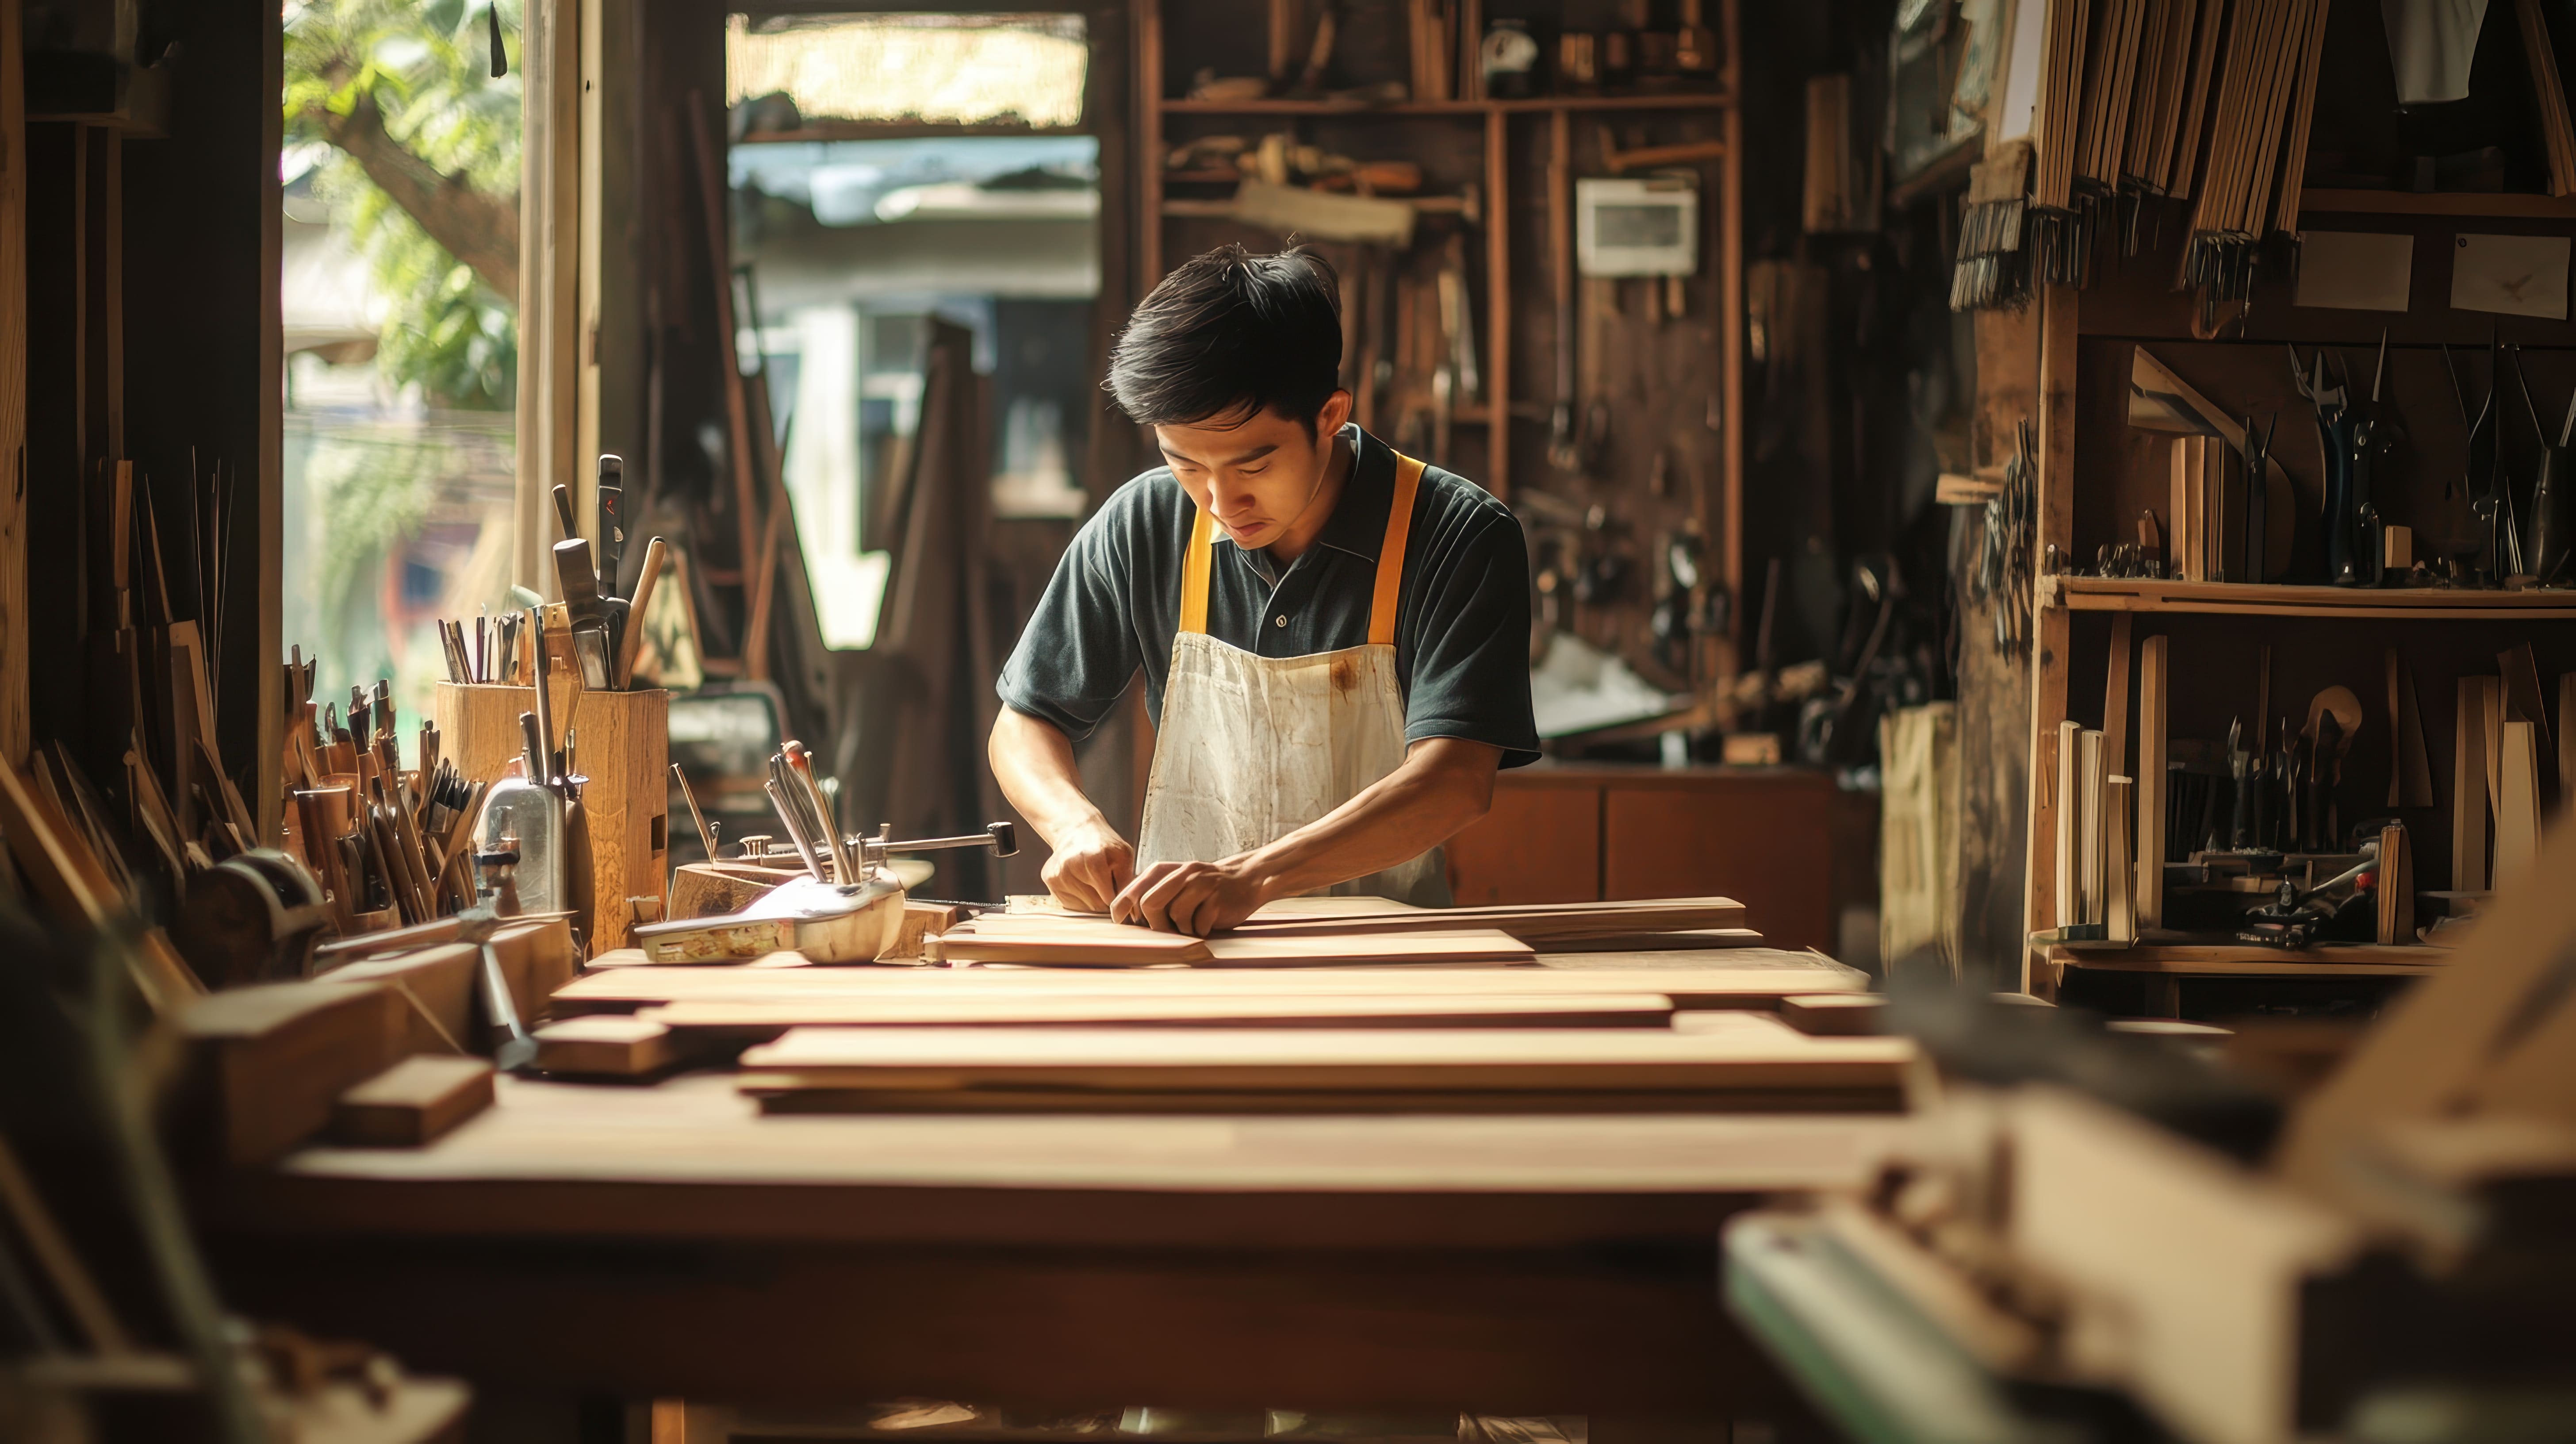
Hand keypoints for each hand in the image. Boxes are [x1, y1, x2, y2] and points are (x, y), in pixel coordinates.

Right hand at [1040, 822, 1134, 912]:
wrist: (1077, 830)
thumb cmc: (1104, 844)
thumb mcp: (1124, 857)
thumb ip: (1128, 883)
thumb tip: (1131, 911)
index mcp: (1094, 862)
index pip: (1110, 900)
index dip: (1118, 899)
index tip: (1119, 892)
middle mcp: (1072, 868)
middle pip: (1096, 905)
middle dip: (1105, 900)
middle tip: (1106, 884)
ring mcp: (1059, 875)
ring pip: (1083, 907)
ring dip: (1092, 900)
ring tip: (1093, 881)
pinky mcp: (1050, 880)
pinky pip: (1070, 904)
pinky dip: (1079, 899)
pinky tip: (1081, 883)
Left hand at [1112, 858, 1272, 936]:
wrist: (1246, 879)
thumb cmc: (1203, 888)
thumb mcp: (1175, 884)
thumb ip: (1153, 893)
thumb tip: (1126, 918)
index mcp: (1167, 870)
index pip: (1136, 888)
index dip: (1123, 906)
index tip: (1119, 921)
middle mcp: (1183, 873)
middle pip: (1150, 902)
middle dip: (1153, 924)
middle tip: (1164, 932)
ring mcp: (1202, 885)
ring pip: (1176, 915)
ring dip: (1181, 928)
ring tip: (1191, 926)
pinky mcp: (1218, 900)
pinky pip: (1199, 924)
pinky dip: (1200, 930)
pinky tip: (1207, 924)